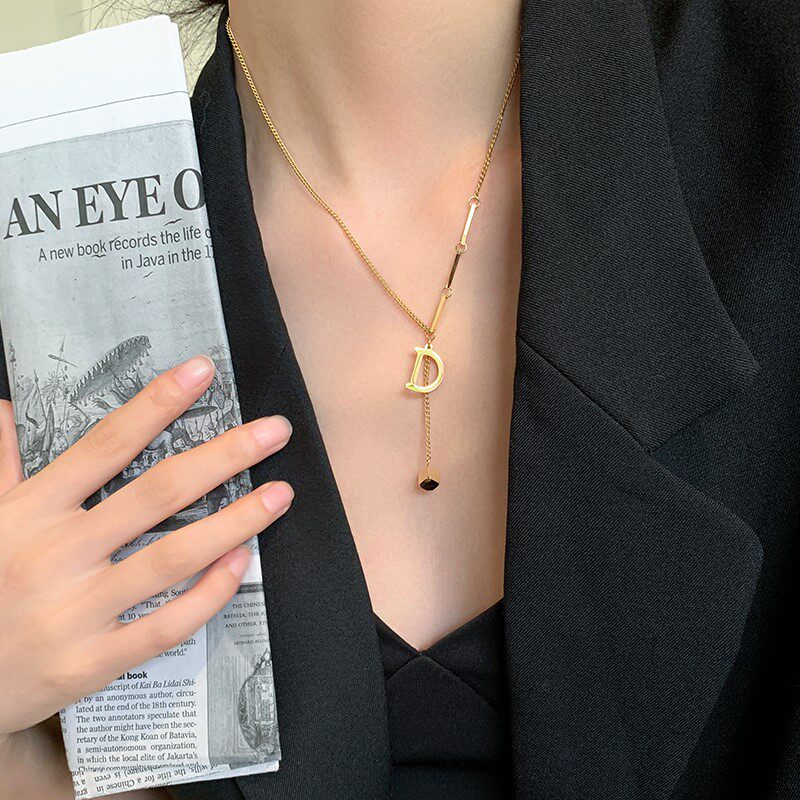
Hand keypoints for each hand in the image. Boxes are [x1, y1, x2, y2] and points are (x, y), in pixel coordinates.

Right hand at [0, 356, 292, 735]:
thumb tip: (5, 409)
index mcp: (32, 510)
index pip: (107, 443)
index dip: (158, 403)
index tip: (203, 371)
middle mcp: (59, 554)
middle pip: (158, 492)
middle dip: (224, 456)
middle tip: (275, 432)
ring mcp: (77, 611)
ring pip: (173, 556)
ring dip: (236, 521)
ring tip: (280, 494)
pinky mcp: (92, 662)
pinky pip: (165, 626)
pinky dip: (207, 594)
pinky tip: (240, 563)